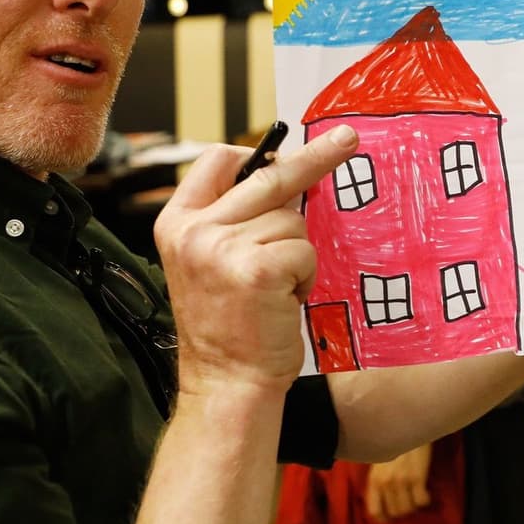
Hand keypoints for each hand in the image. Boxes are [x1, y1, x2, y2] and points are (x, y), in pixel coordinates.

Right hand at [153, 126, 359, 395]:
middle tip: (348, 139)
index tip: (284, 146)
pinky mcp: (257, 269)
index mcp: (176, 224)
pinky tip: (284, 300)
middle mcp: (194, 231)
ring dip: (296, 254)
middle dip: (314, 156)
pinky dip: (305, 275)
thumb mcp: (209, 264)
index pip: (215, 161)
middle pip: (267, 176)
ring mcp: (222, 249)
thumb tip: (284, 177)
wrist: (227, 384)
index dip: (254, 153)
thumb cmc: (228, 328)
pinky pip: (304, 250)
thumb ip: (231, 221)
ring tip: (276, 289)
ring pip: (292, 220)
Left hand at [365, 444, 434, 520]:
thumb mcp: (380, 463)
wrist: (409, 426)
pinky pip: (422, 501)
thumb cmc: (395, 444)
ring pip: (408, 509)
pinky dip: (425, 499)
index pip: (374, 512)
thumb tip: (383, 500)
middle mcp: (386, 483)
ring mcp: (402, 481)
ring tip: (417, 495)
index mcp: (374, 480)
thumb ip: (379, 481)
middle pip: (395, 513)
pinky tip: (426, 492)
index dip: (383, 519)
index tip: (391, 518)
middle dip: (403, 510)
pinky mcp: (417, 477)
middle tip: (408, 501)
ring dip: (414, 505)